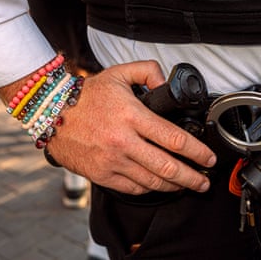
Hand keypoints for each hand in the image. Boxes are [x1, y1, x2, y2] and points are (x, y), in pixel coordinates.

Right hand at [47, 60, 216, 194]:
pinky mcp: (102, 174)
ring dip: (175, 186)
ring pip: (153, 182)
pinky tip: (159, 186)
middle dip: (193, 177)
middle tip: (204, 181)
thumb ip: (148, 72)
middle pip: (168, 167)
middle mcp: (123, 141)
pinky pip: (133, 188)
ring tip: (187, 186)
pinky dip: (150, 189)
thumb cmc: (86, 96)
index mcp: (132, 116)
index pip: (174, 139)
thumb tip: (167, 82)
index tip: (208, 157)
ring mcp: (112, 161)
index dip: (198, 152)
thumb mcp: (118, 73)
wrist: (51, 114)